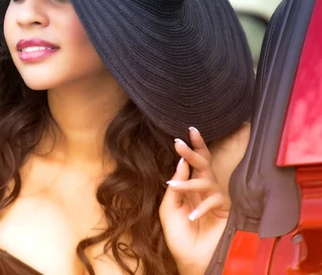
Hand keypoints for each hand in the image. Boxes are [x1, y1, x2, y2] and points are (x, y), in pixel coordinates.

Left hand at [159, 127, 230, 274]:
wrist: (193, 262)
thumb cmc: (181, 239)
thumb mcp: (169, 211)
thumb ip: (174, 188)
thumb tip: (180, 164)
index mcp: (192, 189)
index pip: (193, 165)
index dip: (191, 149)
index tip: (183, 134)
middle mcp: (205, 191)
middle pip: (203, 165)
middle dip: (193, 152)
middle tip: (180, 142)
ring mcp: (217, 200)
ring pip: (208, 180)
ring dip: (190, 181)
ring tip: (175, 185)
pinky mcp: (227, 211)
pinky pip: (216, 201)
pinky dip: (203, 207)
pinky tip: (193, 216)